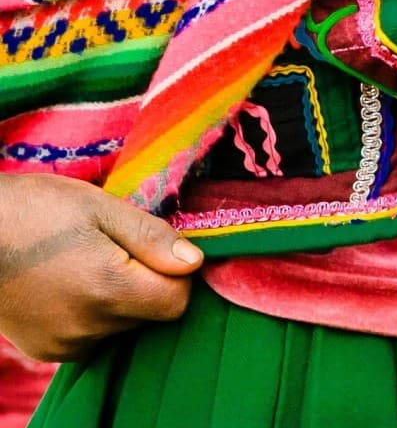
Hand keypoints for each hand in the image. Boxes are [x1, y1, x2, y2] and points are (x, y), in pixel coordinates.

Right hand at [0, 175, 204, 361]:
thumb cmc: (39, 210)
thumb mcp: (102, 209)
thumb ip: (151, 238)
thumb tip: (195, 262)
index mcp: (107, 291)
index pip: (176, 303)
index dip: (178, 273)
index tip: (158, 247)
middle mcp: (87, 329)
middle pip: (149, 315)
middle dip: (148, 282)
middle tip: (117, 247)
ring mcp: (63, 345)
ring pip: (121, 326)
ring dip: (120, 298)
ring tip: (89, 261)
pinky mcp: (46, 349)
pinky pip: (92, 336)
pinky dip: (94, 313)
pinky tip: (72, 282)